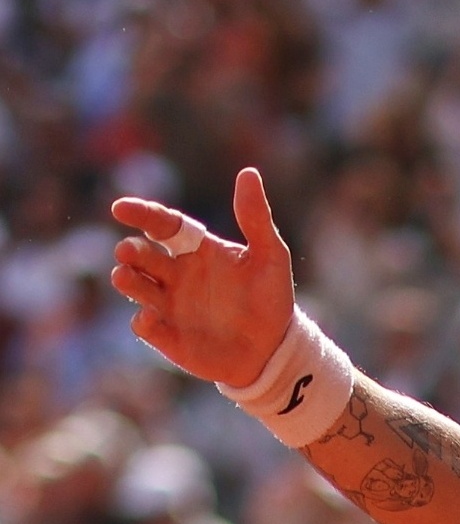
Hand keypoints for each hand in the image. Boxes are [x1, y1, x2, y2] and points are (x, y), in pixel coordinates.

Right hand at [108, 166, 294, 387]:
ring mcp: (169, 306)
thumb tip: (249, 173)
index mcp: (194, 249)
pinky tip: (148, 319)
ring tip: (125, 276)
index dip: (141, 213)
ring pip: (135, 286)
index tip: (120, 209)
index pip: (162, 224)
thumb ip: (256, 218)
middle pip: (142, 255)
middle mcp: (175, 274)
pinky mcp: (169, 337)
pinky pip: (146, 327)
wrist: (274, 351)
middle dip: (131, 251)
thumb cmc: (271, 300)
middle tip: (128, 251)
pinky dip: (144, 322)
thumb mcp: (270, 257)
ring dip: (128, 280)